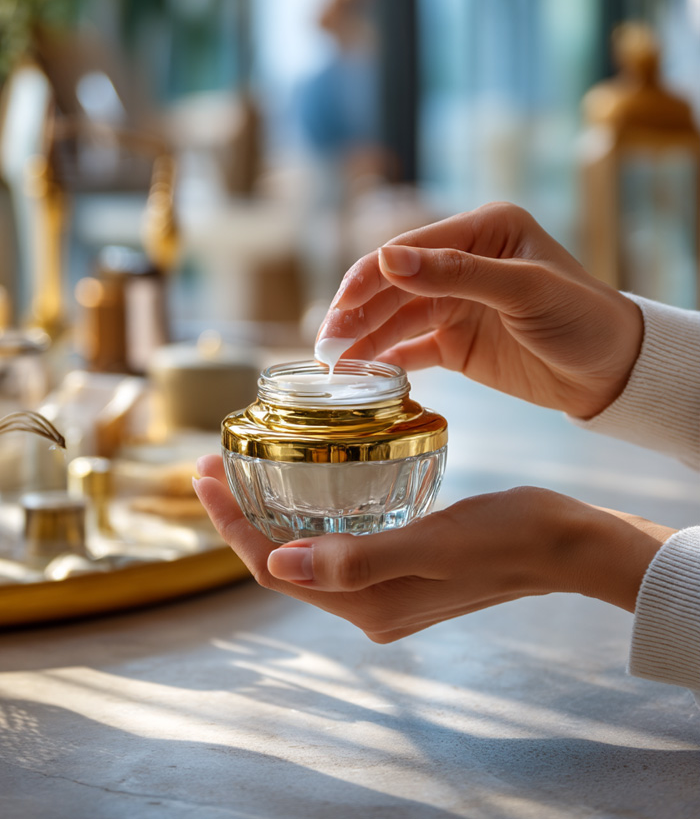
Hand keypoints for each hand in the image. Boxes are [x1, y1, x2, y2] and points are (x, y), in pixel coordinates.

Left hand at [194, 455, 673, 641]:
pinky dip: (312, 516)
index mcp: (366, 606)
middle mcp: (368, 606)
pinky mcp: (402, 567)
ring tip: (247, 469)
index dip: (232, 524)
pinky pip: (338, 546)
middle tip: (214, 463)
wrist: (564, 543)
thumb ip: (356, 560)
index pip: (275, 568)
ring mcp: (385, 590)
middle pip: (283, 561)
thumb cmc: (505, 535)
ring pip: (308, 553)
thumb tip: (276, 560)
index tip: (203, 474)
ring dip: (272, 514)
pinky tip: (309, 485)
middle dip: (242, 516)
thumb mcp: (431, 543)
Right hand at [317, 202, 643, 419]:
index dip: (371, 276)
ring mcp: (459, 303)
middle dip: (360, 312)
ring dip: (366, 339)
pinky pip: (414, 347)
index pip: (411, 249)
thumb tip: (387, 258)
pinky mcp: (459, 342)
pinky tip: (365, 373)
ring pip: (398, 318)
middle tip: (327, 342)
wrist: (614, 372)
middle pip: (396, 285)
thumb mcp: (523, 290)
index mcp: (483, 230)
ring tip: (335, 365)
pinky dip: (389, 359)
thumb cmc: (582, 318)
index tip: (340, 304)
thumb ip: (455, 273)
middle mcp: (465, 262)